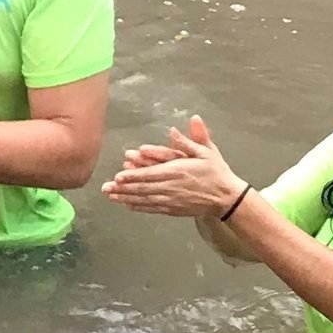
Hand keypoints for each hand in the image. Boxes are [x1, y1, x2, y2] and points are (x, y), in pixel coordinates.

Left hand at [103, 115, 245, 217]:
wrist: (227, 198)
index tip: (118, 176)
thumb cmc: (216, 171)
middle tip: (105, 188)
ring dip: (127, 198)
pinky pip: (153, 208)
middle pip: (144, 188)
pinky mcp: (174, 209)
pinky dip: (139, 207)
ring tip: (110, 197)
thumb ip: (193, 139)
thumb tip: (185, 122)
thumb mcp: (208, 151)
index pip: (152, 173)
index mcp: (178, 171)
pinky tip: (127, 205)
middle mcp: (172, 187)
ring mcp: (172, 200)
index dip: (134, 176)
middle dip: (123, 189)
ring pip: (146, 200)